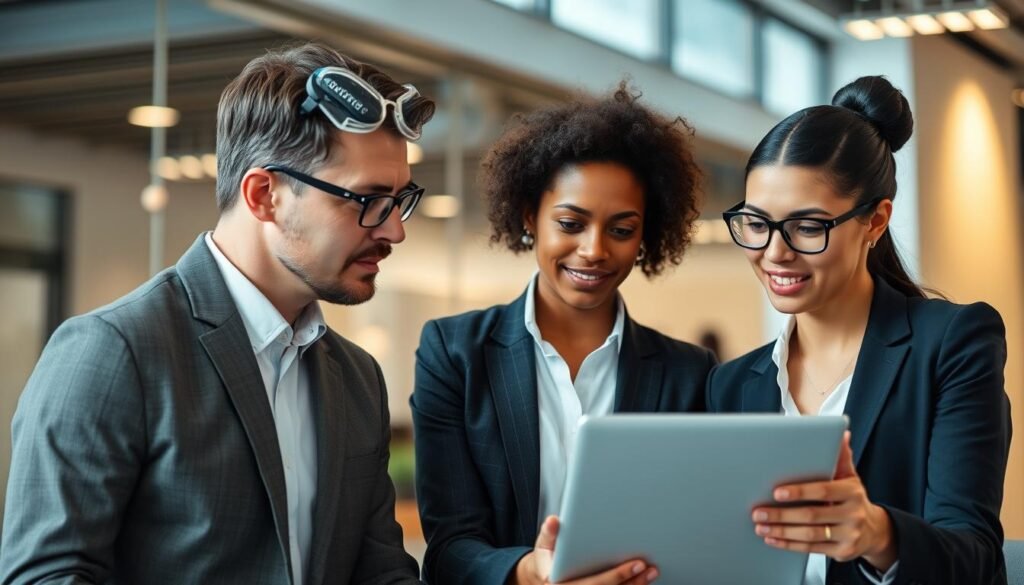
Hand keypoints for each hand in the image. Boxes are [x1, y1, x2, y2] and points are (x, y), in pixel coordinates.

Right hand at [512, 516, 658, 584]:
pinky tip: (641, 580)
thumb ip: (549, 533)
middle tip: (647, 566)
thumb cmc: (547, 558)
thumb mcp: (544, 544)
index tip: (636, 564)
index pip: (594, 583)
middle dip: (631, 580)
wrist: (543, 578)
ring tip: (651, 572)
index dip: (618, 575)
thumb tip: (554, 520)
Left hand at [751, 431, 897, 570]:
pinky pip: (811, 549)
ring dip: (781, 531)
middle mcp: (853, 514)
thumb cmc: (852, 498)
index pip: (823, 491)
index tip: (776, 492)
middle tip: (758, 512)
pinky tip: (772, 539)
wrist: (874, 530)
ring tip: (760, 526)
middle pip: (812, 516)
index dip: (799, 492)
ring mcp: (848, 535)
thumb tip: (842, 433)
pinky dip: (788, 544)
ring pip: (809, 535)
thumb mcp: (850, 477)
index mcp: (852, 492)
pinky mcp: (842, 552)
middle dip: (781, 515)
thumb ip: (841, 458)